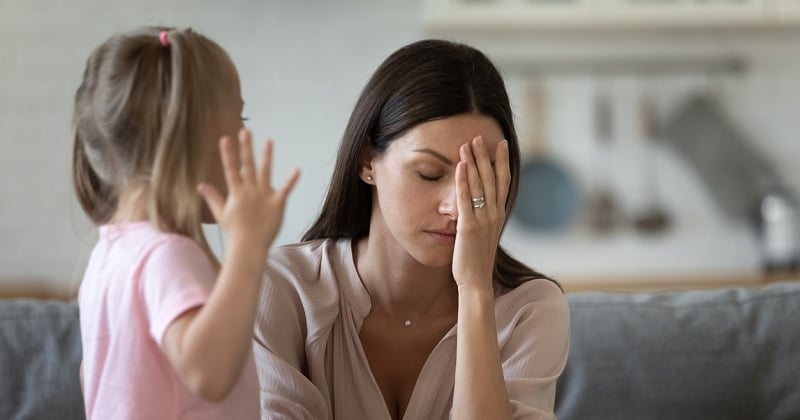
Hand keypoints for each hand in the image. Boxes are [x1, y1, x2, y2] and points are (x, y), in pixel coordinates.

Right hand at [198, 128, 299, 248]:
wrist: (249, 247)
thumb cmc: (235, 232)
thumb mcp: (221, 213)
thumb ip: (212, 197)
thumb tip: (200, 185)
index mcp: (236, 193)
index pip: (230, 169)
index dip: (228, 154)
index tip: (225, 138)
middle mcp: (249, 191)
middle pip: (247, 166)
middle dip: (246, 148)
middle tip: (246, 131)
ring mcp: (264, 196)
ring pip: (265, 172)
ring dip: (266, 156)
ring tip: (268, 141)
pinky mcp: (277, 204)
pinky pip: (285, 190)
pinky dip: (291, 180)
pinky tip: (297, 169)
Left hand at [452, 136, 509, 291]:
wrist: (476, 282)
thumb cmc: (477, 260)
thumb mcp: (485, 235)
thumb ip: (486, 219)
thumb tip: (484, 206)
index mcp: (499, 215)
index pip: (503, 182)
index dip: (502, 162)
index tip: (500, 144)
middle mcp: (494, 214)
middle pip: (491, 178)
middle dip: (485, 156)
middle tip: (479, 137)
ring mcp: (482, 220)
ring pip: (479, 185)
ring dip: (473, 162)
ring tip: (467, 144)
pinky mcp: (468, 226)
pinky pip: (465, 199)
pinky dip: (463, 180)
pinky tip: (459, 166)